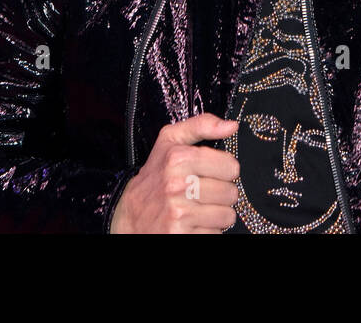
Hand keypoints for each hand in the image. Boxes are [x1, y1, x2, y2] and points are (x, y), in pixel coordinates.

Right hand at [110, 113, 240, 232]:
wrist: (128, 216)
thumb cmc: (154, 177)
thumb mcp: (170, 141)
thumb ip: (202, 125)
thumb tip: (232, 125)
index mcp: (178, 158)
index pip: (231, 166)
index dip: (224, 171)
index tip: (210, 173)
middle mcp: (177, 185)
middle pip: (231, 192)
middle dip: (221, 195)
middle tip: (202, 194)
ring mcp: (178, 213)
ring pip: (227, 215)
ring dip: (217, 215)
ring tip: (198, 209)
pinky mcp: (179, 235)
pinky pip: (215, 234)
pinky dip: (208, 231)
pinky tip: (193, 224)